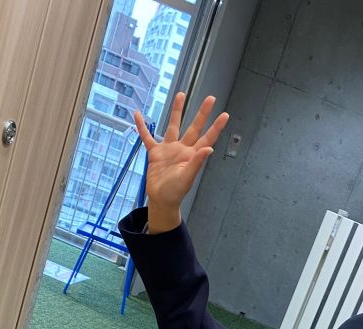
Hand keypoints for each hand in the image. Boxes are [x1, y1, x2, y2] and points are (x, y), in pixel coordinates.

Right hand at [133, 93, 228, 232]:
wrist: (160, 200)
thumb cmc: (175, 192)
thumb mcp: (186, 178)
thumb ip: (196, 163)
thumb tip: (210, 148)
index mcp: (192, 155)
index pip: (207, 138)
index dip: (216, 127)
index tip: (225, 115)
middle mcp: (182, 149)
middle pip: (194, 127)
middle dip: (202, 113)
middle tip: (211, 98)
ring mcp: (169, 149)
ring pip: (173, 126)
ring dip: (177, 111)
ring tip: (181, 95)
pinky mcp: (155, 153)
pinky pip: (147, 137)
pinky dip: (142, 126)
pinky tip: (138, 114)